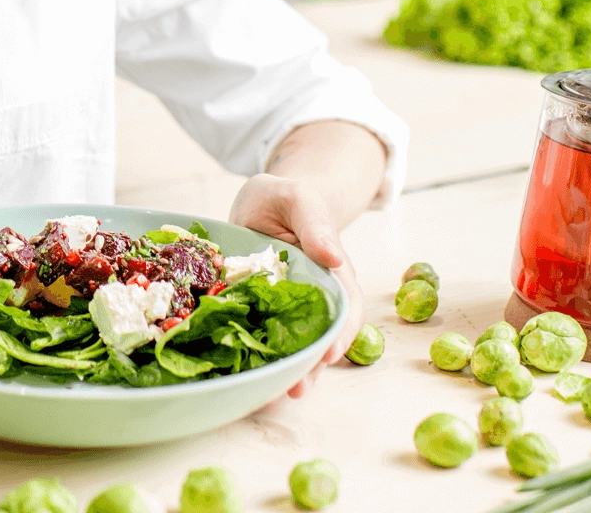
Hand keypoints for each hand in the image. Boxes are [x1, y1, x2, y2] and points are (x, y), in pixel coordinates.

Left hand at [228, 173, 363, 398]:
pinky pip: (261, 334)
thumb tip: (333, 258)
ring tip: (271, 393)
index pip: (346, 308)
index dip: (340, 334)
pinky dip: (257, 353)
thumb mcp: (298, 199)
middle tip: (294, 388)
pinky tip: (245, 373)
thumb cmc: (285, 198)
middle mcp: (314, 295)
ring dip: (286, 368)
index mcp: (332, 271)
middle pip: (321, 336)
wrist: (265, 202)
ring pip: (293, 343)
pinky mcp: (259, 308)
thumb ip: (315, 225)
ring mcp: (286, 306)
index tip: (326, 355)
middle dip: (311, 365)